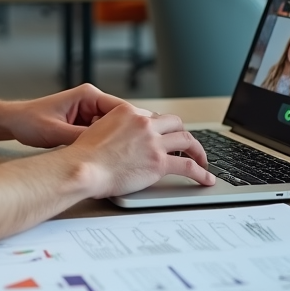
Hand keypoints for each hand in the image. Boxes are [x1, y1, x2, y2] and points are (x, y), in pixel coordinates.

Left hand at [2, 84, 125, 148]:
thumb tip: (102, 149)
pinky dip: (105, 145)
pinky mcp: (84, 124)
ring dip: (116, 141)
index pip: (121, 108)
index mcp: (88, 95)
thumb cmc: (30, 121)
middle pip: (121, 119)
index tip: (142, 140)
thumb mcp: (56, 131)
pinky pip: (101, 134)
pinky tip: (108, 158)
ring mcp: (88, 113)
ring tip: (123, 158)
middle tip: (136, 153)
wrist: (15, 122)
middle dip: (127, 135)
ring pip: (113, 129)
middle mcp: (91, 101)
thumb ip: (80, 138)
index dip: (134, 124)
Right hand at [69, 103, 213, 197]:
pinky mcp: (159, 162)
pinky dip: (201, 172)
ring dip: (197, 151)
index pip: (153, 117)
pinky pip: (188, 166)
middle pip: (175, 123)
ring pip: (187, 140)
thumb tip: (118, 138)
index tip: (164, 138)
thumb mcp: (96, 129)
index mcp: (128, 112)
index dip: (161, 129)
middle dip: (182, 134)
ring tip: (202, 161)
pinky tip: (206, 178)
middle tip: (187, 146)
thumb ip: (113, 129)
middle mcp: (144, 123)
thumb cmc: (84, 155)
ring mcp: (153, 142)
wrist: (84, 168)